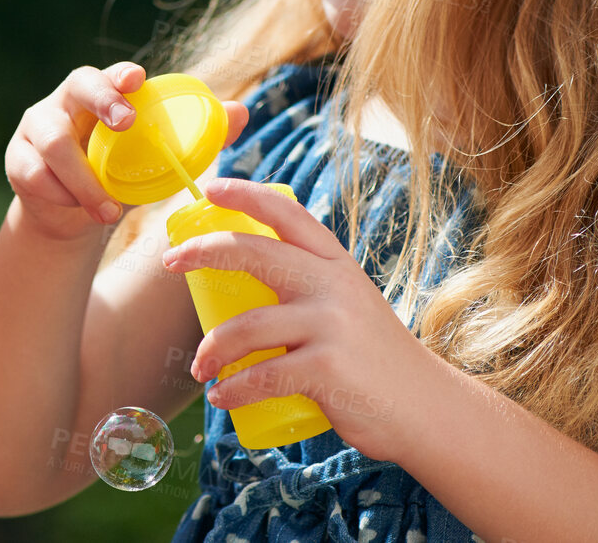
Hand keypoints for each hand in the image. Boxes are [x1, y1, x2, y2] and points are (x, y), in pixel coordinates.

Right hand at [6, 63, 248, 240]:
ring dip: (84, 179)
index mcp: (100, 94)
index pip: (108, 74)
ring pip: (54, 143)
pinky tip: (78, 211)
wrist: (71, 212)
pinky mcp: (17, 161)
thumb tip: (240, 112)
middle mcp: (64, 102)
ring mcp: (35, 129)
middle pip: (77, 87)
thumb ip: (198, 134)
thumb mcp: (155, 156)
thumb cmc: (118, 172)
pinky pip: (34, 175)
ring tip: (109, 211)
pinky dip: (61, 196)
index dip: (120, 75)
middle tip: (127, 124)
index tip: (137, 80)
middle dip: (102, 102)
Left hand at [160, 178, 436, 460]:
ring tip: (200, 370)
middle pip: (255, 252)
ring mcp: (332, 326)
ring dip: (212, 349)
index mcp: (336, 264)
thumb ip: (310, 286)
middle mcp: (334, 285)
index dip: (246, 194)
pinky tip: (221, 396)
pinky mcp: (328, 369)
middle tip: (169, 262)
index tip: (209, 187)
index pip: (288, 214)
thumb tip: (244, 271)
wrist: (428, 411)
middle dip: (204, 251)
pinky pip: (263, 375)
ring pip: (247, 327)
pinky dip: (234, 388)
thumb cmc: (373, 358)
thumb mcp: (349, 304)